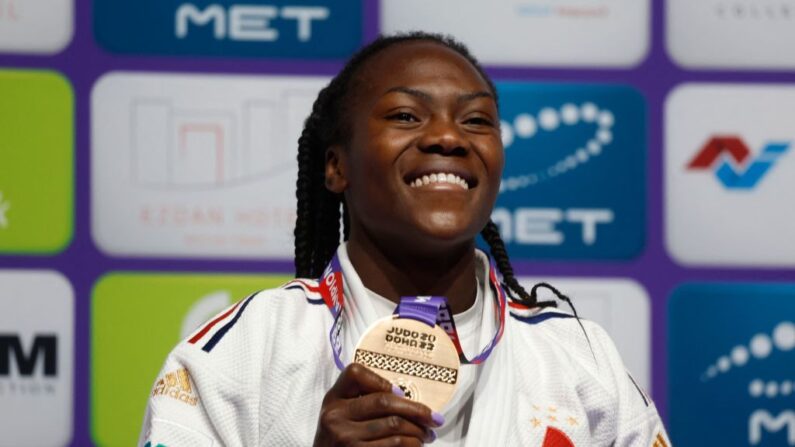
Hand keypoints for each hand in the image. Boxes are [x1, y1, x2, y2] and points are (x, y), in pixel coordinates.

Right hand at [313, 364, 443, 445]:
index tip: (401, 393)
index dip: (382, 381)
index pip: (355, 373)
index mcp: (333, 399)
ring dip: (418, 432)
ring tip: (427, 435)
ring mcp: (345, 438)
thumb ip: (363, 399)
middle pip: (384, 402)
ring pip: (394, 427)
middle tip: (434, 418)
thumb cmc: (340, 436)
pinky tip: (415, 445)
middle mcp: (336, 416)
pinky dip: (410, 446)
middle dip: (416, 410)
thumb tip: (404, 397)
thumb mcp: (341, 412)